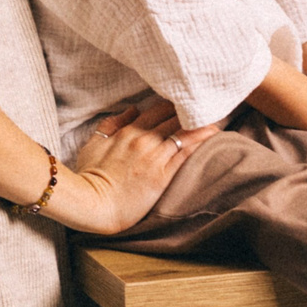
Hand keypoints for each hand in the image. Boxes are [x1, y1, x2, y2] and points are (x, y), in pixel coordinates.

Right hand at [46, 100, 216, 234]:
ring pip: (183, 132)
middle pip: (173, 118)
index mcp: (127, 130)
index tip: (186, 102)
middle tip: (208, 107)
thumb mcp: (93, 143)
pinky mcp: (161, 175)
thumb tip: (132, 109)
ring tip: (217, 119)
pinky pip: (185, 153)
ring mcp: (153, 156)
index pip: (157, 110)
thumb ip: (111, 123)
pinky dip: (200, 141)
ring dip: (201, 124)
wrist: (93, 204)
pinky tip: (213, 134)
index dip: (173, 105)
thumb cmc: (90, 176)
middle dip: (190, 111)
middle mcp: (143, 139)